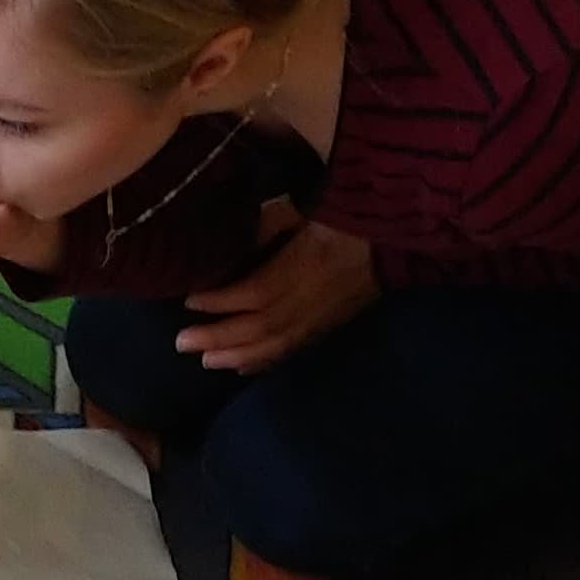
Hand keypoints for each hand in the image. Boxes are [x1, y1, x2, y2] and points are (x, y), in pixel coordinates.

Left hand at [177, 220, 375, 373]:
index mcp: (305, 264)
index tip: (188, 300)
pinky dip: (265, 361)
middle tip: (181, 343)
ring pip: (275, 345)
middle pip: (259, 327)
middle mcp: (311, 297)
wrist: (398, 235)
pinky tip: (242, 368)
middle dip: (218, 338)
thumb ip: (267, 227)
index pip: (254, 291)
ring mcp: (322, 316)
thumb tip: (232, 245)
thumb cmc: (345, 216)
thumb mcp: (303, 211)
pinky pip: (294, 350)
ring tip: (205, 361)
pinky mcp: (330, 325)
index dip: (220, 301)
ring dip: (236, 356)